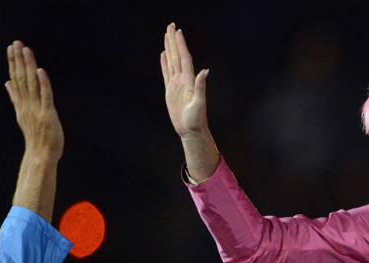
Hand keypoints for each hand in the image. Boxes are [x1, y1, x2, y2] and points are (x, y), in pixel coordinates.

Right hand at [5, 41, 62, 162]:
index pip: (15, 78)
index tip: (11, 48)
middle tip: (17, 43)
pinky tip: (41, 71)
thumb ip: (15, 98)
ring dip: (29, 66)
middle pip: (21, 78)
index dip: (13, 63)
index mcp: (21, 103)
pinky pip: (45, 96)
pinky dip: (43, 83)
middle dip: (19, 60)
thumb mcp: (22, 114)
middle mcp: (26, 104)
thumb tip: (7, 83)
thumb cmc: (35, 136)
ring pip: (31, 83)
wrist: (41, 155)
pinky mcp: (47, 114)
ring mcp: (36, 109)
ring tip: (26, 50)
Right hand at [160, 23, 208, 138]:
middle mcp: (182, 79)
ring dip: (169, 48)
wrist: (191, 130)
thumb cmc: (196, 120)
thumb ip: (201, 86)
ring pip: (171, 61)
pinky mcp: (170, 90)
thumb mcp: (199, 103)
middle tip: (170, 26)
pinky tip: (163, 55)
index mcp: (188, 80)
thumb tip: (205, 70)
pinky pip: (166, 73)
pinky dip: (164, 63)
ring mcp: (176, 84)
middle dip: (173, 41)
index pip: (184, 58)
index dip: (181, 44)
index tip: (178, 32)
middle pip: (177, 55)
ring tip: (166, 35)